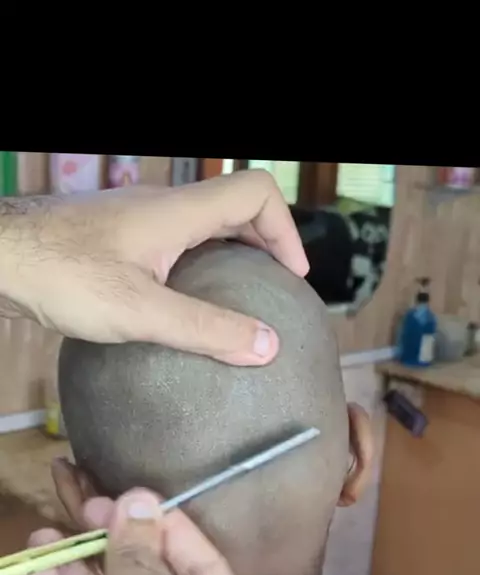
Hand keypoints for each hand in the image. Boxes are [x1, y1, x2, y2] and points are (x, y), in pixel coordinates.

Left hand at [0, 172, 307, 365]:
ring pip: (203, 226)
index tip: (291, 277)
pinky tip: (181, 309)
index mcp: (178, 212)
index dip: (286, 229)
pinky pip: (173, 244)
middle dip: (264, 246)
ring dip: (229, 257)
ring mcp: (138, 221)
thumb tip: (268, 347)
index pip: (255, 192)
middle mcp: (162, 207)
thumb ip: (205, 328)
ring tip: (236, 306)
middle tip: (272, 294)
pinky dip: (195, 268)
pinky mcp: (117, 239)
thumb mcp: (139, 311)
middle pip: (234, 208)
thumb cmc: (61, 276)